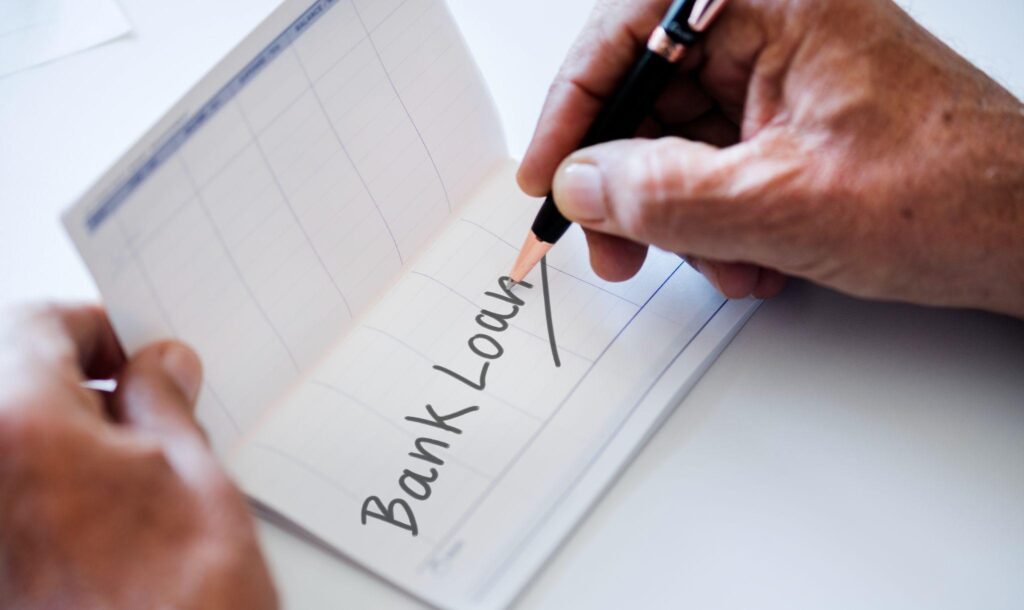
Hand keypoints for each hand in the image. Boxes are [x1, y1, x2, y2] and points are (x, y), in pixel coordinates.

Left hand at [0, 305, 276, 608]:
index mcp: (21, 427)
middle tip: (147, 408)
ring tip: (138, 469)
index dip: (94, 329)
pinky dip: (55, 484)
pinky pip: (16, 492)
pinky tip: (112, 511)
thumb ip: (164, 402)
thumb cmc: (183, 602)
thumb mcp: (195, 475)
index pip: (37, 327)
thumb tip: (158, 366)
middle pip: (16, 384)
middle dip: (82, 385)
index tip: (131, 352)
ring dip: (69, 437)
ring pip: (16, 441)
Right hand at [519, 0, 1023, 316]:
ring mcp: (784, 76)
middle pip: (648, 95)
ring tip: (713, 263)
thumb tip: (581, 183)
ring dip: (677, 217)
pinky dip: (713, 222)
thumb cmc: (953, 193)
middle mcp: (775, 25)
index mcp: (772, 1)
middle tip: (611, 241)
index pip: (628, 31)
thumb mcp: (778, 203)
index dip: (575, 106)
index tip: (548, 170)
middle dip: (627, 182)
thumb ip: (660, 193)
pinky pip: (717, 166)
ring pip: (678, 142)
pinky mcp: (791, 121)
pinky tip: (746, 260)